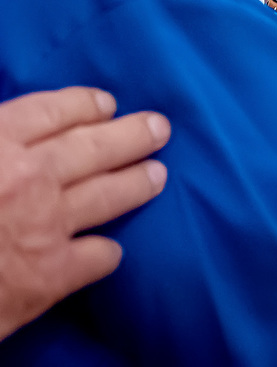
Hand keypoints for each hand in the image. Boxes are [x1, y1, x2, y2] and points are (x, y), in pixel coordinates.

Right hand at [0, 88, 169, 339]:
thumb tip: (11, 127)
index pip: (52, 111)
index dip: (84, 106)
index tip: (107, 104)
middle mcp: (29, 175)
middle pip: (95, 146)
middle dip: (132, 135)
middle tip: (160, 129)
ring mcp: (45, 223)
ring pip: (109, 196)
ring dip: (137, 183)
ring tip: (158, 175)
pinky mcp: (50, 274)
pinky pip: (97, 257)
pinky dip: (106, 254)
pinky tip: (111, 253)